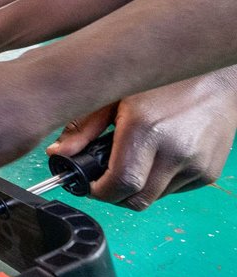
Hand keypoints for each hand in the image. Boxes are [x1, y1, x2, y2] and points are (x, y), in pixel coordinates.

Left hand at [47, 67, 236, 208]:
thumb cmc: (163, 79)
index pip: (120, 184)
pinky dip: (159, 182)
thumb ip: (83, 126)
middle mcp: (175, 151)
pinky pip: (175, 190)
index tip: (88, 184)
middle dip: (114, 195)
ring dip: (137, 188)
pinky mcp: (209, 172)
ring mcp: (196, 164)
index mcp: (147, 129)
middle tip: (104, 178)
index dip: (98, 191)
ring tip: (133, 158)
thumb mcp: (115, 94)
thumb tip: (58, 153)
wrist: (217, 77)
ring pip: (155, 197)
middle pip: (137, 199)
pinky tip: (156, 156)